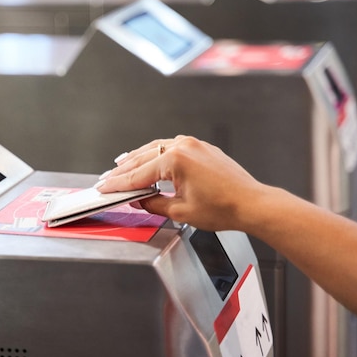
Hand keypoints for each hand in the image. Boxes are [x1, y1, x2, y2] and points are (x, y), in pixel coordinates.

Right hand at [96, 136, 266, 231]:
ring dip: (138, 159)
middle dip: (123, 170)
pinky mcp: (201, 148)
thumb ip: (154, 203)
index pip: (138, 174)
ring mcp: (193, 144)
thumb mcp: (180, 211)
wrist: (251, 203)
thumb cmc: (223, 208)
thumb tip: (140, 199)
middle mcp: (183, 146)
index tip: (105, 187)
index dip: (119, 183)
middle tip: (108, 179)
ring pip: (156, 149)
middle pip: (143, 157)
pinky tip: (149, 159)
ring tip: (121, 166)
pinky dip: (156, 154)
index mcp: (175, 159)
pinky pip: (171, 147)